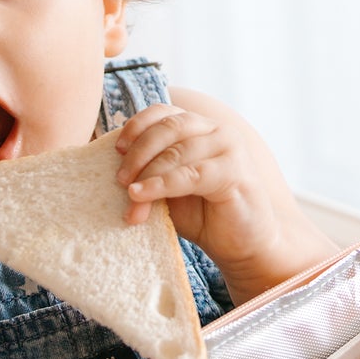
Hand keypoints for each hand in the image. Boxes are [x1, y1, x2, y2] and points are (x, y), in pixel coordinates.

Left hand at [113, 101, 277, 270]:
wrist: (243, 245)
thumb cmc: (206, 216)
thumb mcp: (170, 188)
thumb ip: (151, 170)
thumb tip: (116, 165)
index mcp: (200, 128)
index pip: (163, 113)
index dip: (136, 127)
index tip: (116, 150)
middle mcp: (217, 131)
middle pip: (168, 127)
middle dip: (138, 153)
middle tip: (119, 180)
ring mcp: (229, 148)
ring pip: (177, 151)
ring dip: (147, 176)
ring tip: (130, 198)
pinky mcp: (235, 171)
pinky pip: (190, 174)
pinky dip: (161, 184)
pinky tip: (142, 195)